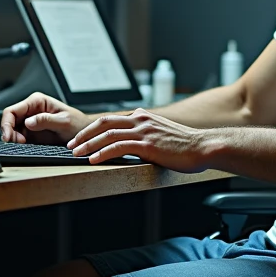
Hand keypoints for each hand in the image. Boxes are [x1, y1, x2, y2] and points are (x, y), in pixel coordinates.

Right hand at [0, 92, 88, 144]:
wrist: (86, 134)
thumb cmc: (78, 124)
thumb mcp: (64, 122)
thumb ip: (46, 120)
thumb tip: (28, 122)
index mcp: (37, 101)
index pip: (12, 110)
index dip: (7, 123)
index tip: (8, 136)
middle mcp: (31, 110)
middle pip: (9, 120)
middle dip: (9, 132)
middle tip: (16, 143)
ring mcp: (31, 122)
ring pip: (12, 129)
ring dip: (13, 138)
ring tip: (22, 144)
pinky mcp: (32, 133)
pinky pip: (19, 137)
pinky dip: (18, 142)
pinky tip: (24, 146)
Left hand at [67, 109, 207, 169]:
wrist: (204, 147)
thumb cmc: (187, 146)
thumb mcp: (163, 134)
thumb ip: (147, 133)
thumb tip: (134, 143)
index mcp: (143, 117)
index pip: (111, 119)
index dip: (92, 129)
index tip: (81, 139)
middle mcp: (141, 120)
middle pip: (103, 123)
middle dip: (84, 134)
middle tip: (71, 145)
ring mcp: (144, 131)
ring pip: (107, 135)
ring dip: (88, 145)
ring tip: (77, 154)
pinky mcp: (148, 145)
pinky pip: (118, 146)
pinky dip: (103, 152)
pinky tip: (93, 160)